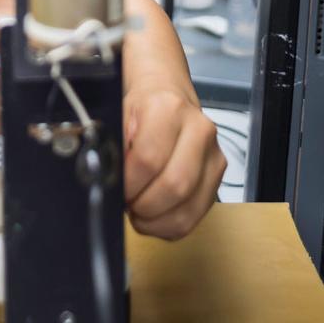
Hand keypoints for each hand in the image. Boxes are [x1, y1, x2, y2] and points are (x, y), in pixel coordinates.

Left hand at [123, 83, 224, 239]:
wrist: (168, 97)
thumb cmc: (141, 110)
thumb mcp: (118, 117)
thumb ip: (112, 149)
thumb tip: (105, 182)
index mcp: (168, 109)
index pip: (148, 159)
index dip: (128, 184)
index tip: (115, 190)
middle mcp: (198, 130)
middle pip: (174, 186)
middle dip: (143, 205)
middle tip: (126, 203)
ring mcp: (213, 155)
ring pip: (186, 208)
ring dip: (155, 220)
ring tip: (138, 211)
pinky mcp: (218, 178)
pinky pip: (195, 217)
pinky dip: (168, 226)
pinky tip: (153, 216)